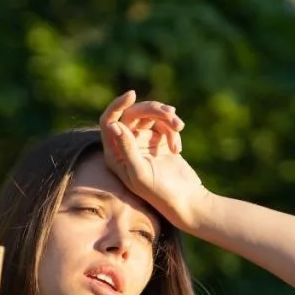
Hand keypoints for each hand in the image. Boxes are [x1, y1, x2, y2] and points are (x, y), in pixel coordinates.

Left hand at [98, 91, 210, 232]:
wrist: (186, 200)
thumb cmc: (159, 192)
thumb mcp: (140, 172)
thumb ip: (127, 149)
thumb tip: (113, 124)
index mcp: (115, 155)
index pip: (109, 122)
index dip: (118, 105)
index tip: (133, 94)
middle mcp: (126, 147)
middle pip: (133, 114)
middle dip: (152, 110)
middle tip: (170, 114)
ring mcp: (143, 143)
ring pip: (150, 116)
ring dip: (166, 118)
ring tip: (179, 127)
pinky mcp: (160, 142)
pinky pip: (164, 124)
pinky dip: (173, 131)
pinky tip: (177, 149)